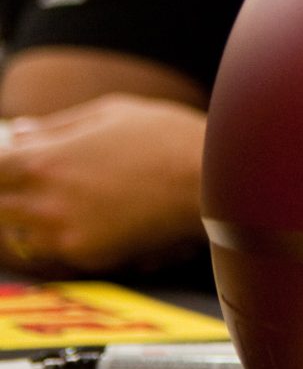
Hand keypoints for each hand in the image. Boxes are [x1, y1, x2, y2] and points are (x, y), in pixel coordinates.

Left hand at [0, 95, 207, 275]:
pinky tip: (84, 222)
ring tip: (60, 206)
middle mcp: (44, 200)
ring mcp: (64, 232)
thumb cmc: (170, 138)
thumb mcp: (113, 113)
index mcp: (43, 158)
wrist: (215, 181)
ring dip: (27, 223)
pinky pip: (53, 252)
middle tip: (30, 188)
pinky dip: (59, 241)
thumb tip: (19, 132)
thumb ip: (58, 125)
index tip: (9, 165)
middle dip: (7, 197)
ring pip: (17, 236)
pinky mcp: (89, 255)